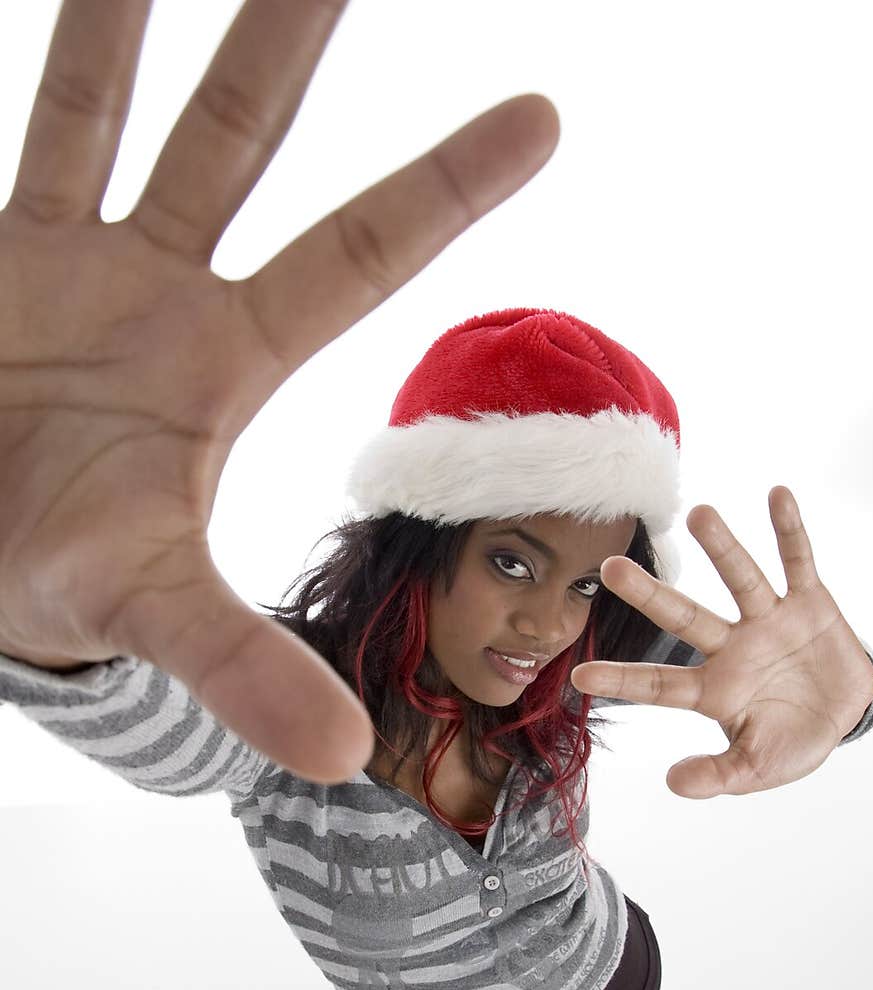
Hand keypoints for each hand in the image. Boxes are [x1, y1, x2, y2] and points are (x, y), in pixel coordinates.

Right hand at [0, 0, 558, 782]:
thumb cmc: (63, 581)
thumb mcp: (154, 610)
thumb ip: (244, 667)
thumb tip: (348, 757)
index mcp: (222, 361)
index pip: (358, 255)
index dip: (446, 187)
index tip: (546, 114)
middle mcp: (159, 291)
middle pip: (241, 144)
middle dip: (285, 46)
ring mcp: (69, 259)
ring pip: (114, 108)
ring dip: (126, 18)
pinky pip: (22, 139)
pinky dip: (49, 77)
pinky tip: (85, 5)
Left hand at [570, 486, 872, 798]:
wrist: (848, 716)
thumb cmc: (791, 742)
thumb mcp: (756, 769)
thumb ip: (718, 775)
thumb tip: (672, 783)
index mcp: (713, 689)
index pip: (659, 684)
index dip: (622, 679)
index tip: (578, 676)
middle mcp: (732, 647)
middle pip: (684, 617)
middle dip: (649, 595)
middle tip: (608, 567)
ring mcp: (768, 620)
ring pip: (740, 580)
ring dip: (722, 548)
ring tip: (699, 512)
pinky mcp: (809, 602)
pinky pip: (798, 561)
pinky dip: (789, 530)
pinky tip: (778, 495)